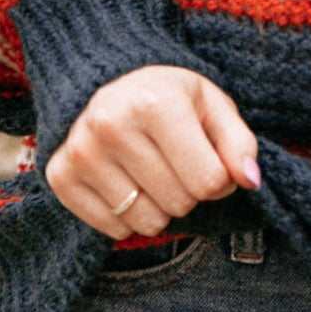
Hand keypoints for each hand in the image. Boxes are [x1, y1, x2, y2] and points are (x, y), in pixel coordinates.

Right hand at [45, 65, 261, 239]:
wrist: (106, 81)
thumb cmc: (168, 97)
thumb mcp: (212, 105)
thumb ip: (239, 143)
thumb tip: (250, 181)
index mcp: (156, 102)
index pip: (210, 181)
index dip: (221, 179)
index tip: (208, 158)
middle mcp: (111, 125)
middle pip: (180, 204)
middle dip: (189, 191)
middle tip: (175, 161)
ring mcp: (81, 153)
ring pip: (148, 223)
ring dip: (159, 206)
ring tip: (149, 170)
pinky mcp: (60, 177)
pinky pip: (114, 230)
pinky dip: (128, 216)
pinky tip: (124, 181)